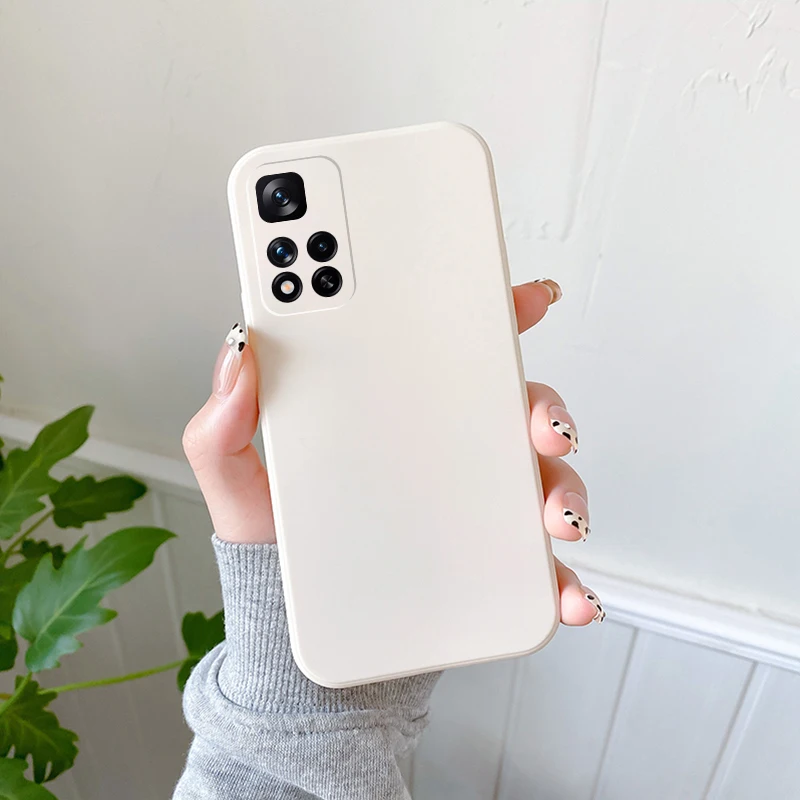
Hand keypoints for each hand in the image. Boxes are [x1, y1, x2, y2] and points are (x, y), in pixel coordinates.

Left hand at [183, 279, 603, 626]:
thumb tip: (240, 355)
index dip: (488, 313)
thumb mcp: (236, 477)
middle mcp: (441, 447)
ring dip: (562, 489)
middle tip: (539, 423)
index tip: (520, 297)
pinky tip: (563, 594)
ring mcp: (469, 503)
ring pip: (539, 477)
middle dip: (542, 407)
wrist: (295, 621)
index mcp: (390, 409)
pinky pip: (536, 565)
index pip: (445, 348)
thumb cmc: (272, 540)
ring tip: (552, 515)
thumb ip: (224, 423)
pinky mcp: (482, 561)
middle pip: (513, 407)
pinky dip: (561, 577)